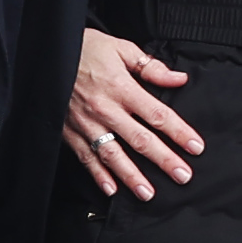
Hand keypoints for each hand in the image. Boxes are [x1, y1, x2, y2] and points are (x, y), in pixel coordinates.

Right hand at [65, 29, 203, 194]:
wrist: (45, 53)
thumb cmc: (85, 49)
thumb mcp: (120, 49)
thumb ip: (150, 67)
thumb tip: (179, 79)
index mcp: (121, 88)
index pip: (157, 115)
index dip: (179, 132)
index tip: (196, 147)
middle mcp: (105, 109)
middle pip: (140, 140)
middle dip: (163, 160)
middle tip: (183, 176)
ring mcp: (86, 123)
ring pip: (112, 155)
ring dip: (132, 176)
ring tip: (148, 193)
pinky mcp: (68, 132)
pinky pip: (85, 157)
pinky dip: (97, 175)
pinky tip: (111, 190)